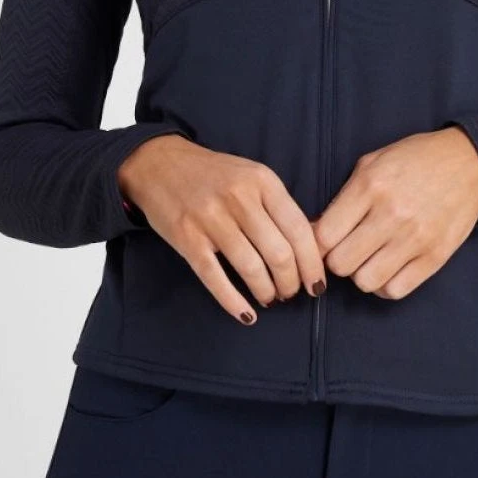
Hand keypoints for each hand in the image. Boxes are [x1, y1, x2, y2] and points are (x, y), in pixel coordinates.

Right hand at [117, 135, 327, 323]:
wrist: (160, 163)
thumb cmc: (215, 175)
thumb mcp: (253, 176)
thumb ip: (279, 206)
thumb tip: (312, 247)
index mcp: (262, 181)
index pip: (299, 229)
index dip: (312, 263)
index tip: (317, 283)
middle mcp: (239, 198)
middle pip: (279, 253)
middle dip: (291, 282)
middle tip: (291, 292)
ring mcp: (211, 219)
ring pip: (251, 268)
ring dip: (266, 291)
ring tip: (270, 297)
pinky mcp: (187, 239)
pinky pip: (215, 277)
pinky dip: (234, 301)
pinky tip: (247, 314)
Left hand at [312, 127, 477, 299]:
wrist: (470, 164)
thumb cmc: (415, 160)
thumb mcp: (372, 163)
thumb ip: (343, 197)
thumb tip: (314, 232)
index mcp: (371, 186)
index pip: (324, 235)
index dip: (316, 242)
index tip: (324, 240)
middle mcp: (391, 214)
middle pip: (340, 263)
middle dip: (337, 259)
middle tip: (347, 248)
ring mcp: (415, 238)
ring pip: (365, 281)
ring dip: (361, 273)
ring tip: (369, 258)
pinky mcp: (435, 257)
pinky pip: (395, 291)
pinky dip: (385, 285)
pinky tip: (388, 268)